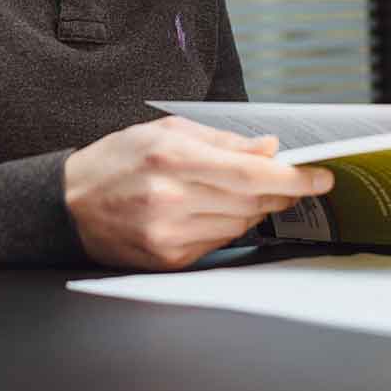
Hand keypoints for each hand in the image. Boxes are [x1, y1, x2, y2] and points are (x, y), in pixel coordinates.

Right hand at [64, 116, 333, 270]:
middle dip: (279, 192)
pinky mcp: (169, 259)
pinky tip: (211, 211)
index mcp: (174, 159)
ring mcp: (170, 235)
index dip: (293, 177)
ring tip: (239, 192)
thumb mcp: (166, 131)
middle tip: (291, 181)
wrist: (68, 205)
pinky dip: (227, 226)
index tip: (321, 177)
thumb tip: (270, 148)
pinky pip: (219, 243)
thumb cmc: (117, 161)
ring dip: (252, 208)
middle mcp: (173, 200)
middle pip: (252, 202)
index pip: (252, 174)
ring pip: (240, 224)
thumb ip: (223, 140)